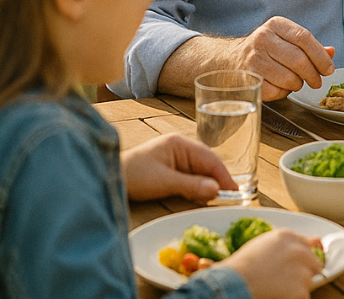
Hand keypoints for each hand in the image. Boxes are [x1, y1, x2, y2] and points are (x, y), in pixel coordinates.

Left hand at [121, 133, 236, 202]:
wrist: (107, 177)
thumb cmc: (133, 175)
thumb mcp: (164, 182)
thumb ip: (191, 185)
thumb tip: (217, 190)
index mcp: (180, 144)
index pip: (210, 159)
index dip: (224, 175)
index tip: (235, 192)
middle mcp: (181, 148)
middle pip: (208, 164)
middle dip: (219, 180)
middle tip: (231, 198)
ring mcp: (176, 158)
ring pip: (201, 171)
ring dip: (209, 184)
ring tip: (220, 198)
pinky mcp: (171, 169)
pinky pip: (192, 176)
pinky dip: (199, 186)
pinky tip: (202, 195)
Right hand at [222, 229, 322, 298]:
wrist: (235, 282)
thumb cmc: (241, 265)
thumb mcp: (262, 244)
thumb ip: (286, 243)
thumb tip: (314, 242)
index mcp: (287, 236)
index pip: (307, 244)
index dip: (302, 257)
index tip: (297, 264)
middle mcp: (299, 250)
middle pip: (314, 263)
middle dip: (304, 271)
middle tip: (286, 279)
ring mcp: (302, 270)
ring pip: (308, 280)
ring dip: (297, 285)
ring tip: (276, 286)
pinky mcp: (301, 290)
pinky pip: (304, 295)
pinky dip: (293, 297)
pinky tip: (278, 294)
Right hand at [234, 17, 335, 99]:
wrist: (231, 59)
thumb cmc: (266, 50)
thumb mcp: (286, 40)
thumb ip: (309, 46)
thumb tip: (331, 52)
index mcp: (276, 25)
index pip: (304, 37)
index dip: (320, 56)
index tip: (329, 69)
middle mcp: (263, 39)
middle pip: (299, 60)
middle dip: (313, 75)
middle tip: (317, 82)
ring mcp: (254, 59)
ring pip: (289, 78)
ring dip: (298, 84)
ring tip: (297, 83)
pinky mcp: (249, 78)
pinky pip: (276, 91)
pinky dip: (284, 93)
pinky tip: (281, 87)